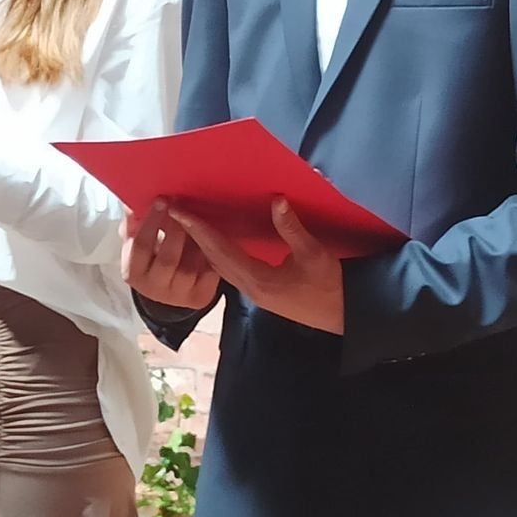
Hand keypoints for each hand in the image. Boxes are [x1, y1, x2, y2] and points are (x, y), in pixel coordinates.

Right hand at [122, 203, 222, 310]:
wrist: (168, 286)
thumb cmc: (151, 256)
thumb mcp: (137, 241)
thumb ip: (135, 222)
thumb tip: (132, 201)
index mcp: (133, 273)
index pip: (141, 246)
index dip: (152, 221)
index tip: (162, 200)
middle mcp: (153, 289)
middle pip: (168, 259)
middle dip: (177, 230)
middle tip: (182, 207)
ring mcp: (178, 295)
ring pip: (190, 267)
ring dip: (195, 242)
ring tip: (196, 223)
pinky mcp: (199, 296)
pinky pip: (208, 273)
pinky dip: (210, 255)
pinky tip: (209, 242)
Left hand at [173, 198, 343, 335]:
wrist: (341, 315)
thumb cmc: (329, 285)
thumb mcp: (314, 254)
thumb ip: (293, 229)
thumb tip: (277, 201)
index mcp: (258, 278)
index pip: (220, 250)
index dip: (199, 230)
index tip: (180, 212)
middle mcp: (248, 286)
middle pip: (212, 259)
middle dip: (192, 235)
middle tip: (175, 212)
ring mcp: (252, 292)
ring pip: (218, 266)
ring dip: (201, 245)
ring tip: (187, 224)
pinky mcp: (258, 291)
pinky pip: (228, 270)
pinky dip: (215, 254)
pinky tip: (213, 242)